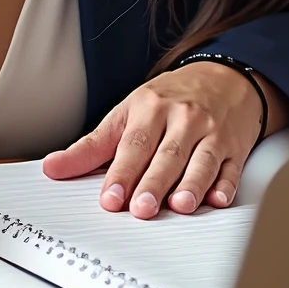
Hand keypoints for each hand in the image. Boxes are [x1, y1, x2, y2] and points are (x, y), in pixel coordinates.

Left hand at [41, 62, 266, 219]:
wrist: (224, 78)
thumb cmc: (169, 100)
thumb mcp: (127, 113)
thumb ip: (92, 146)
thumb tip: (52, 168)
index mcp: (150, 108)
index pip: (134, 144)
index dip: (121, 173)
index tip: (110, 198)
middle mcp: (182, 118)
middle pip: (166, 155)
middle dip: (153, 183)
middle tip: (141, 209)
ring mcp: (212, 132)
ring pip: (201, 161)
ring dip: (191, 184)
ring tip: (180, 205)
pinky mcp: (236, 147)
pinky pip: (231, 167)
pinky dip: (225, 184)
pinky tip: (218, 199)